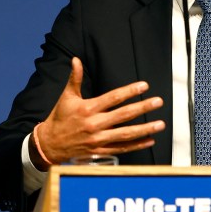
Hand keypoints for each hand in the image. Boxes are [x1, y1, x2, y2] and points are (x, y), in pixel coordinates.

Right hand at [30, 57, 164, 168]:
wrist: (49, 144)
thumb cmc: (60, 117)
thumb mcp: (66, 96)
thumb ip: (74, 78)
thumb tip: (76, 60)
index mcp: (88, 109)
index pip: (113, 98)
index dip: (129, 91)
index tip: (144, 86)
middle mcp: (94, 124)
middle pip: (123, 115)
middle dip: (143, 108)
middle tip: (158, 102)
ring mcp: (98, 140)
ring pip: (126, 134)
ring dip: (145, 129)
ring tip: (161, 124)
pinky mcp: (100, 151)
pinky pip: (121, 148)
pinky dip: (137, 145)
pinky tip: (150, 140)